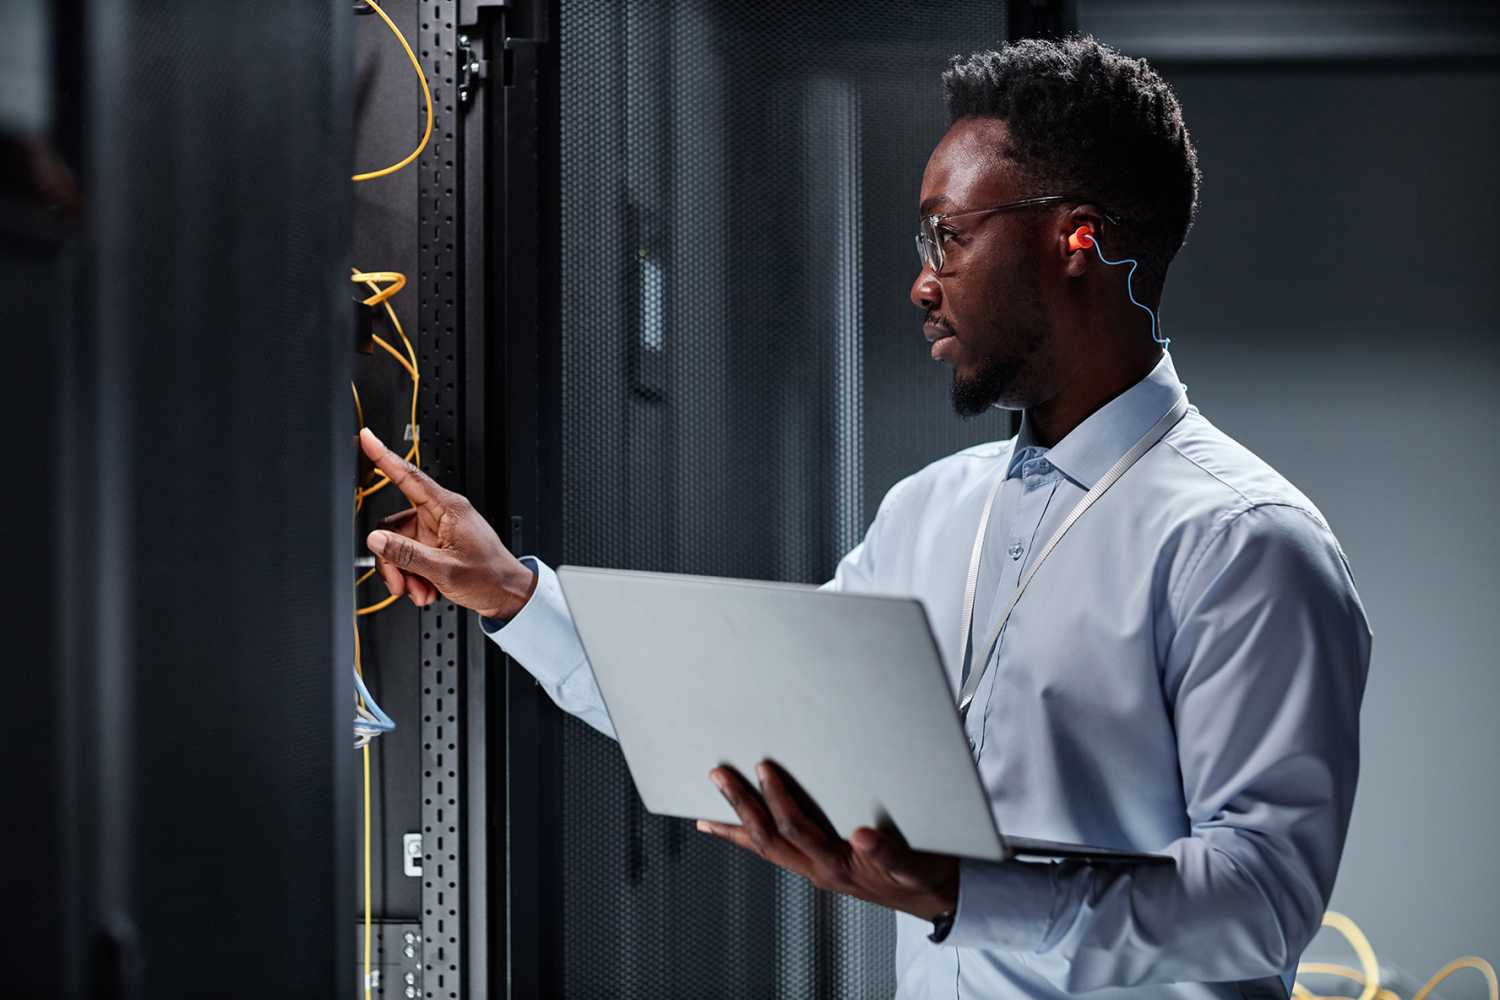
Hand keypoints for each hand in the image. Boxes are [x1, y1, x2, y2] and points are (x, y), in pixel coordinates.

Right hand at [358, 427, 536, 617]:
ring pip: (398, 546)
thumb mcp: (444, 569)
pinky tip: (426, 589)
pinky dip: (412, 576)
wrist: (506, 594)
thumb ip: (407, 553)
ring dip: (404, 573)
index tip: (368, 439)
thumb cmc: (489, 576)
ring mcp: (436, 532)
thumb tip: (376, 540)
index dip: (384, 456)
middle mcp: (439, 516)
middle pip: (393, 527)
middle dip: (392, 559)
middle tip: (401, 582)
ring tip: (420, 590)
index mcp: (448, 508)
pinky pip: (409, 556)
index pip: (409, 477)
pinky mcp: (435, 547)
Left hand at [697, 761, 959, 921]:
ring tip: (709, 810)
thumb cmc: (922, 877)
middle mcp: (819, 869)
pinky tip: (735, 829)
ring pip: (765, 849)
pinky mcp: (817, 864)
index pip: (797, 830)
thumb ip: (890, 853)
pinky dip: (748, 840)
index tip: (765, 770)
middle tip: (719, 777)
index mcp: (838, 865)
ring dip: (736, 826)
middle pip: (768, 839)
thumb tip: (863, 836)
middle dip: (740, 807)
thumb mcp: (915, 865)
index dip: (778, 800)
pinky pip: (775, 852)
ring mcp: (814, 869)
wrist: (933, 897)